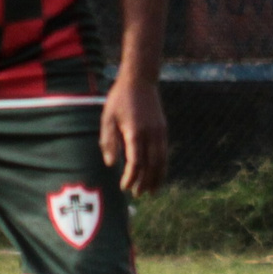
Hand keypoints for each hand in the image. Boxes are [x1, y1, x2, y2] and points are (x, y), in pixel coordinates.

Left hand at [100, 75, 168, 196]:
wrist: (140, 80)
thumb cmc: (120, 98)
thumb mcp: (108, 118)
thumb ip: (109, 141)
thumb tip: (111, 164)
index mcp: (135, 132)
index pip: (135, 162)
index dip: (131, 177)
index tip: (124, 187)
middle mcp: (150, 134)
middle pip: (151, 165)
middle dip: (145, 182)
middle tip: (138, 194)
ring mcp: (159, 132)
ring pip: (161, 161)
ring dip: (157, 178)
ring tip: (151, 191)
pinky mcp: (163, 130)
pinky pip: (164, 153)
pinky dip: (162, 166)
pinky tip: (158, 174)